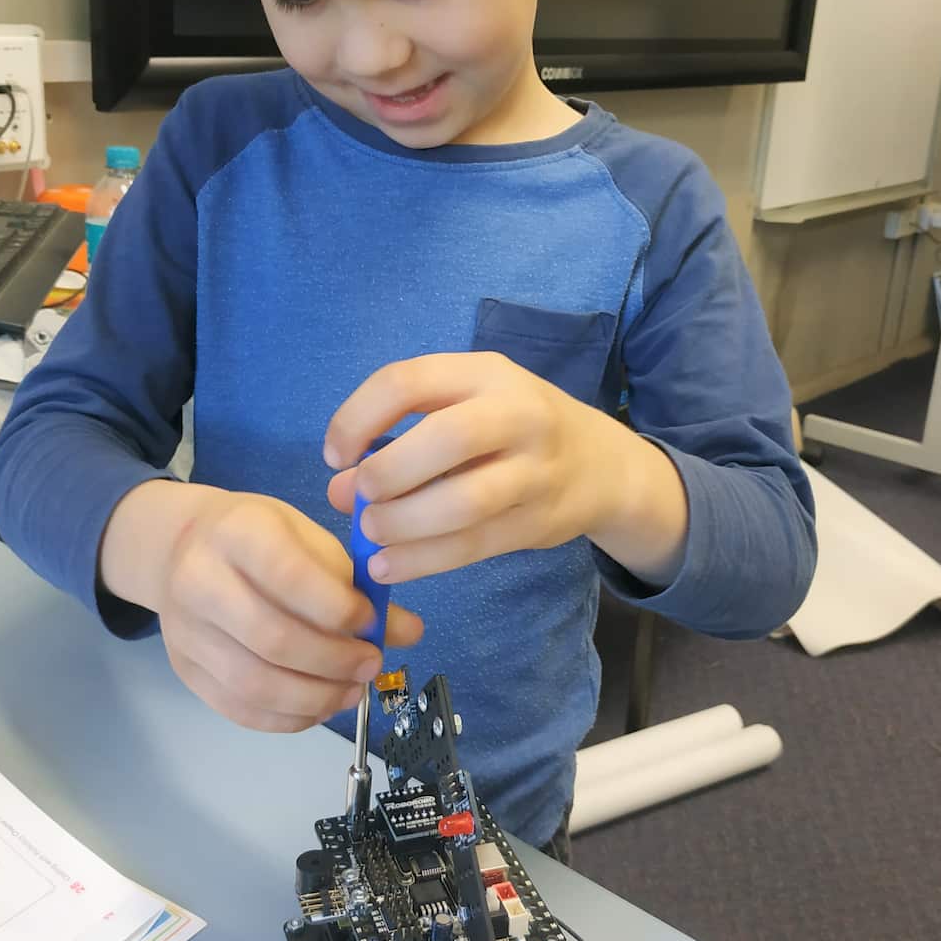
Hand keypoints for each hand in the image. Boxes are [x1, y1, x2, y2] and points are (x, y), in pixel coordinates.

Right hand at [100, 481, 422, 731]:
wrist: (182, 547)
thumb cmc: (259, 538)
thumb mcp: (309, 539)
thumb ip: (356, 584)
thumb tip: (409, 632)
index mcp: (236, 533)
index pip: (287, 577)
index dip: (338, 609)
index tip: (372, 622)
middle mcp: (199, 581)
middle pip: (271, 638)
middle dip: (333, 661)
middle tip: (371, 664)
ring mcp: (186, 632)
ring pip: (254, 684)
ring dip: (315, 697)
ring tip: (352, 690)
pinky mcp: (185, 670)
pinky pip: (239, 709)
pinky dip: (287, 718)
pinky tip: (319, 706)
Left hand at [323, 352, 628, 583]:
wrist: (603, 465)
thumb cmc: (513, 430)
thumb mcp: (464, 410)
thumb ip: (400, 439)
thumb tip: (338, 489)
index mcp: (486, 374)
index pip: (409, 381)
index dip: (358, 418)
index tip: (336, 454)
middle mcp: (517, 414)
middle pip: (444, 439)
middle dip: (388, 473)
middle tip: (361, 498)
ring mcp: (535, 470)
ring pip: (463, 502)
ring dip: (404, 523)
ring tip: (372, 534)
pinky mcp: (540, 522)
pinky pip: (475, 545)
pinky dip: (424, 560)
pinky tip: (389, 566)